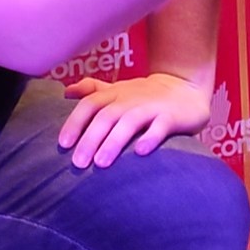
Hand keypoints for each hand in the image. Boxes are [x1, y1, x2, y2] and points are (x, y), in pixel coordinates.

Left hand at [57, 73, 211, 168]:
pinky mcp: (172, 116)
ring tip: (101, 163)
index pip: (90, 104)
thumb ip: (93, 90)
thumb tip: (66, 92)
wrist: (186, 85)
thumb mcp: (118, 89)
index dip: (75, 122)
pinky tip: (140, 153)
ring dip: (114, 141)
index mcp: (114, 94)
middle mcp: (130, 99)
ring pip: (130, 122)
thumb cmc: (145, 95)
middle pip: (106, 116)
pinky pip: (161, 126)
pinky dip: (150, 138)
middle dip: (90, 138)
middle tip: (78, 163)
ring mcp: (152, 107)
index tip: (63, 144)